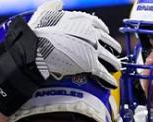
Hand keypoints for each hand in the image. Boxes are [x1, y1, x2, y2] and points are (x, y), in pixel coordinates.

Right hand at [0, 2, 119, 115]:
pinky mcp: (90, 64)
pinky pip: (103, 73)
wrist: (36, 49)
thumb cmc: (38, 32)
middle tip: (115, 52)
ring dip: (114, 63)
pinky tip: (111, 82)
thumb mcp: (46, 12)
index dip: (103, 30)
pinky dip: (108, 79)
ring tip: (117, 68)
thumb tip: (58, 3)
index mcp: (82, 19)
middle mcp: (90, 32)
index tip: (105, 34)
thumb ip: (54, 7)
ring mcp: (92, 48)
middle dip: (112, 46)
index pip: (97, 24)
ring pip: (108, 57)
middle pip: (106, 41)